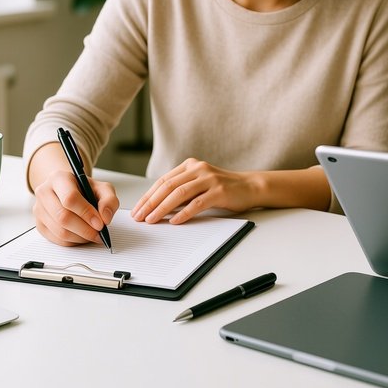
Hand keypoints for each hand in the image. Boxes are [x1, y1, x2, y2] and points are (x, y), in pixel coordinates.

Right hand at [32, 170, 118, 245]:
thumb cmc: (85, 189)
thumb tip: (105, 218)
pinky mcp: (39, 224)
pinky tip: (83, 236)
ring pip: (59, 231)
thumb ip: (109, 200)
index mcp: (59, 178)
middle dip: (85, 229)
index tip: (100, 223)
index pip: (70, 198)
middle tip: (99, 233)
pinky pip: (56, 239)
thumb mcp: (102, 188)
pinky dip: (73, 242)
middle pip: (63, 217)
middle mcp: (44, 192)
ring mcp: (39, 209)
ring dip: (80, 237)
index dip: (86, 213)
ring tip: (93, 235)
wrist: (68, 190)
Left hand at [130, 158, 260, 223]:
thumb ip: (182, 192)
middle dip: (151, 203)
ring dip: (163, 208)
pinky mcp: (219, 191)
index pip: (163, 181)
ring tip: (152, 220)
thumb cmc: (223, 189)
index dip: (148, 196)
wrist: (250, 186)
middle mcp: (198, 169)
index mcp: (190, 165)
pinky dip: (184, 213)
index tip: (137, 209)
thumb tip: (157, 208)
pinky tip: (175, 221)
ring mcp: (209, 179)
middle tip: (139, 217)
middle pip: (168, 186)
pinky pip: (197, 203)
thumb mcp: (200, 185)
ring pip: (180, 193)